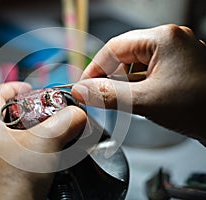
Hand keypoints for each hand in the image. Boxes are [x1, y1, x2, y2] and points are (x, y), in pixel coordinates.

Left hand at [0, 82, 86, 199]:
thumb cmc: (15, 180)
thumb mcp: (47, 143)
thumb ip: (66, 123)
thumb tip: (78, 115)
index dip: (12, 87)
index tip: (27, 89)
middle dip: (8, 110)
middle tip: (26, 113)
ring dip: (5, 133)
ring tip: (25, 138)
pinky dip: (4, 154)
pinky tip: (20, 161)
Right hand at [72, 24, 205, 143]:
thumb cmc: (201, 108)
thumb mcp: (147, 101)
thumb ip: (110, 95)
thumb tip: (82, 91)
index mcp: (163, 38)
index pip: (114, 48)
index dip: (94, 69)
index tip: (83, 87)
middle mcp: (169, 42)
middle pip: (123, 56)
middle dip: (108, 77)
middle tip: (96, 97)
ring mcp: (173, 56)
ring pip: (133, 66)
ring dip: (121, 84)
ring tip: (115, 102)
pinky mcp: (176, 70)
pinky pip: (146, 74)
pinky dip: (135, 87)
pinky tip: (132, 100)